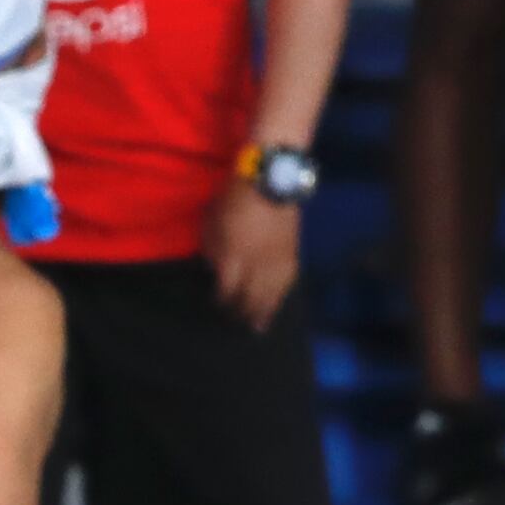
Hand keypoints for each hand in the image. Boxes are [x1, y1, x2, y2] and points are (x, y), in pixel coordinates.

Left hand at [201, 178, 300, 330]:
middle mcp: (257, 263)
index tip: (218, 305)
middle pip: (250, 297)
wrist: (271, 178)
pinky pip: (289, 279)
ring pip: (272, 292)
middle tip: (236, 323)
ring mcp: (277, 258)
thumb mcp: (211, 224)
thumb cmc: (233, 198)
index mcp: (233, 256)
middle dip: (242, 312)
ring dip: (264, 310)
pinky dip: (282, 293)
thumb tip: (215, 269)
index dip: (222, 301)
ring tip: (259, 326)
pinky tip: (278, 302)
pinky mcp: (293, 250)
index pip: (227, 291)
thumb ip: (213, 250)